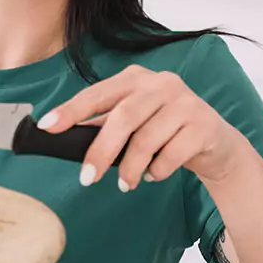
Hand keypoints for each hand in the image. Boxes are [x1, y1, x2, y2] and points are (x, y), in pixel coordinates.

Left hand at [36, 65, 249, 190]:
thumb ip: (102, 126)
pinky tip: (154, 174)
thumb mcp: (132, 123)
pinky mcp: (204, 125)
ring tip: (126, 183)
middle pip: (122, 118)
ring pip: (146, 139)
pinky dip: (157, 170)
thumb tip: (61, 137)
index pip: (97, 93)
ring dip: (131, 168)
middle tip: (87, 178)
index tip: (47, 126)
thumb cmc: (163, 132)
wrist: (216, 143)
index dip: (71, 110)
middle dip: (101, 151)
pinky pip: (171, 154)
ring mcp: (186, 102)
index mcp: (135, 79)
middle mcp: (161, 83)